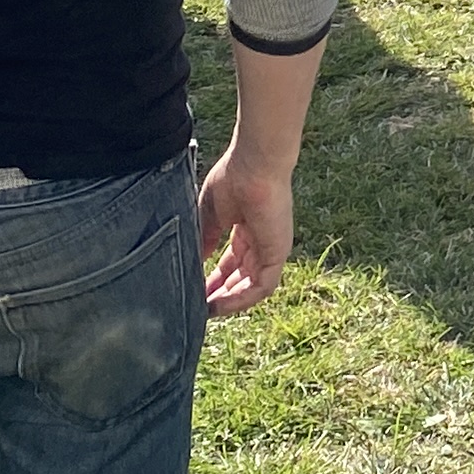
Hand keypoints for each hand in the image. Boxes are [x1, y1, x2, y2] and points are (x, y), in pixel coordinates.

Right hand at [197, 136, 295, 315]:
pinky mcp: (277, 253)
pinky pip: (262, 287)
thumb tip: (196, 260)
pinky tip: (219, 305)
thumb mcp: (210, 213)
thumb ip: (205, 238)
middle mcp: (261, 241)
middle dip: (220, 294)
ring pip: (252, 287)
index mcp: (247, 229)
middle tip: (198, 306)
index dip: (214, 278)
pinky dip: (241, 299)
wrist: (254, 163)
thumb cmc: (234, 177)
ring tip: (206, 310)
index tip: (195, 290)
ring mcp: (271, 248)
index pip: (232, 262)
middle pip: (241, 277)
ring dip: (229, 301)